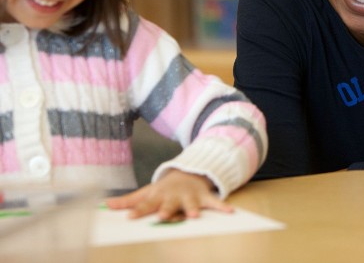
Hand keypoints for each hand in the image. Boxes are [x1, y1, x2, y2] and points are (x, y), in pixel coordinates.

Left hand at [106, 169, 233, 220]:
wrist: (189, 172)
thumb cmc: (164, 189)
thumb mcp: (147, 192)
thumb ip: (129, 201)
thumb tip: (106, 205)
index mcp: (158, 196)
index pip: (146, 205)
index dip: (138, 211)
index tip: (129, 218)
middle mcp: (174, 196)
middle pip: (169, 204)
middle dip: (167, 210)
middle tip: (164, 217)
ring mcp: (190, 196)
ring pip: (191, 203)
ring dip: (193, 208)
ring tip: (195, 216)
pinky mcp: (205, 197)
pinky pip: (215, 202)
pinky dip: (223, 207)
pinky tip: (230, 212)